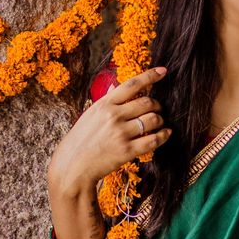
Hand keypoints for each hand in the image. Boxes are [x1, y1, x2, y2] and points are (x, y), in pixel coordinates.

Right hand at [49, 67, 170, 193]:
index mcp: (104, 104)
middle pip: (147, 102)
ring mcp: (121, 133)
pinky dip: (163, 135)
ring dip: (160, 120)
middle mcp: (114, 116)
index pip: (131, 84)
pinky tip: (166, 133)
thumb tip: (117, 88)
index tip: (163, 71)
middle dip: (157, 105)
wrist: (72, 167)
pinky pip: (153, 139)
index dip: (150, 76)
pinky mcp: (127, 151)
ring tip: (159, 123)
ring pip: (153, 119)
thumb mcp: (89, 115)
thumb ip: (106, 103)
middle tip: (157, 109)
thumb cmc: (79, 141)